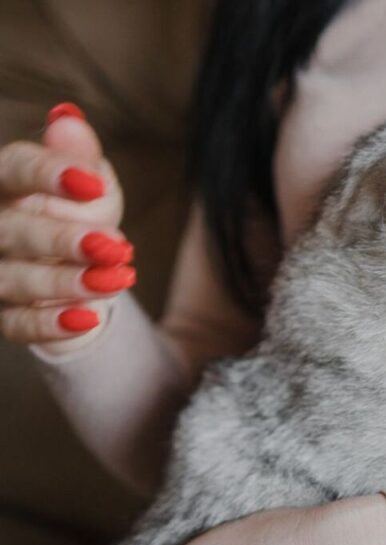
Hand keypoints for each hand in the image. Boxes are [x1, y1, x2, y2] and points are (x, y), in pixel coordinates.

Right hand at [0, 103, 133, 353]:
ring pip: (12, 278)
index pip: (14, 169)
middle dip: (61, 238)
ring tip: (114, 280)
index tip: (92, 184)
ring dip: (64, 282)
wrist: (78, 265)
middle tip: (113, 245)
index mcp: (5, 182)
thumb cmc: (79, 211)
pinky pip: (17, 323)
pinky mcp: (3, 313)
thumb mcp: (90, 183)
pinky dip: (51, 323)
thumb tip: (68, 120)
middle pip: (13, 229)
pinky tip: (88, 317)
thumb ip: (78, 156)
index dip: (49, 175)